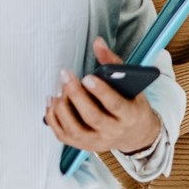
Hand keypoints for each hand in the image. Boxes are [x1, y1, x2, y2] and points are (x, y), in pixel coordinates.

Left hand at [46, 39, 164, 156]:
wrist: (135, 134)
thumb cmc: (131, 105)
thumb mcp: (131, 85)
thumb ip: (114, 64)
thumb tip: (97, 42)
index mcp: (129, 116)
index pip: (115, 105)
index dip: (101, 92)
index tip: (87, 77)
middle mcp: (113, 131)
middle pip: (92, 117)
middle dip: (76, 95)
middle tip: (65, 76)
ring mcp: (97, 141)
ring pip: (76, 129)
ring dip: (63, 109)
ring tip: (58, 90)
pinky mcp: (84, 145)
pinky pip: (64, 136)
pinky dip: (54, 119)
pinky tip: (53, 103)